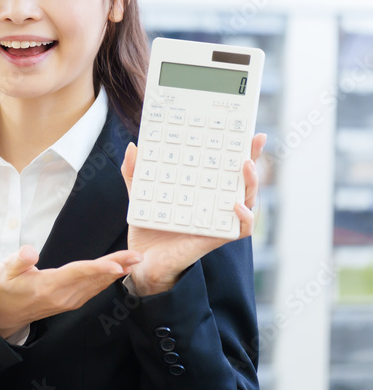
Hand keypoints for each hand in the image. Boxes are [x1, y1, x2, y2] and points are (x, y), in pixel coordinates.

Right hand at [0, 244, 142, 339]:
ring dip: (116, 272)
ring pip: (97, 284)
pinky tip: (117, 272)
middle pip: (94, 278)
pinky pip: (93, 290)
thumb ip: (18, 260)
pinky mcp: (71, 302)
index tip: (118, 264)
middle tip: (137, 256)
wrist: (5, 312)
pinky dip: (107, 279)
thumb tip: (30, 251)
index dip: (99, 268)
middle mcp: (63, 296)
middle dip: (117, 265)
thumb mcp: (5, 271)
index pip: (78, 273)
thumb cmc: (6, 287)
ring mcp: (68, 301)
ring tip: (133, 260)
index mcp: (48, 286)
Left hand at [120, 133, 266, 295]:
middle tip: (256, 139)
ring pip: (248, 200)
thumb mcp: (139, 195)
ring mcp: (218, 220)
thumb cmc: (147, 228)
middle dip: (253, 157)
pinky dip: (244, 218)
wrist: (141, 260)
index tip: (243, 130)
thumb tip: (133, 147)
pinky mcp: (216, 238)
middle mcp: (215, 203)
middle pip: (241, 179)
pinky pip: (240, 229)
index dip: (237, 149)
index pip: (223, 166)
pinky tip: (237, 205)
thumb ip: (135, 172)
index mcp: (201, 190)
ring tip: (246, 165)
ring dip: (251, 183)